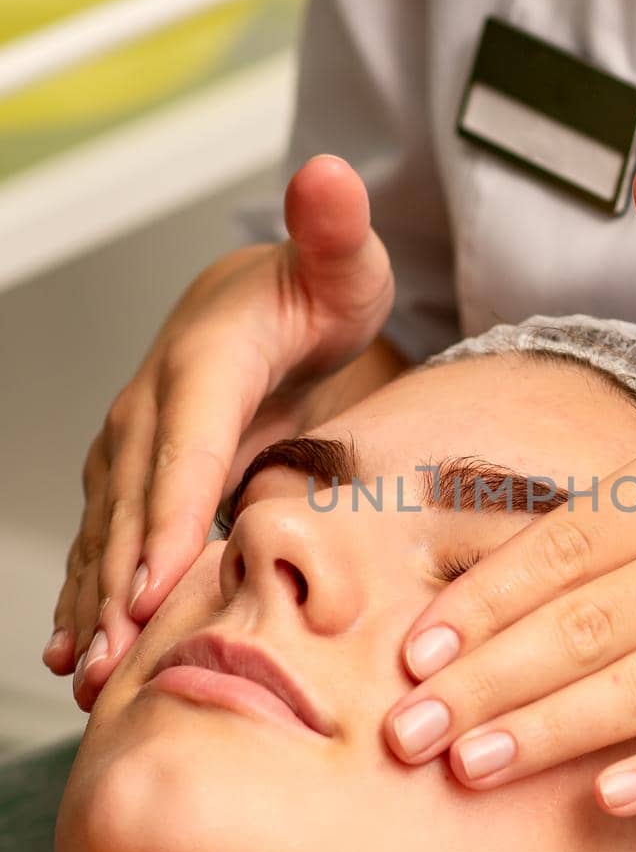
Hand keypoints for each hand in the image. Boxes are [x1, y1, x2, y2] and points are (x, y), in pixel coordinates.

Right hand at [45, 155, 394, 709]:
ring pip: (108, 533)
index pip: (184, 447)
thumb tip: (326, 175)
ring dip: (94, 606)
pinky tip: (75, 653)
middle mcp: (153, 405)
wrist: (267, 299)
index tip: (152, 586)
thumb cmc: (317, 291)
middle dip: (121, 587)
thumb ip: (334, 230)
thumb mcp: (343, 262)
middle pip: (136, 505)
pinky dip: (89, 596)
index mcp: (205, 362)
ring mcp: (134, 445)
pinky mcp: (135, 476)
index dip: (167, 517)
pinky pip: (107, 541)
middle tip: (115, 665)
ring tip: (87, 676)